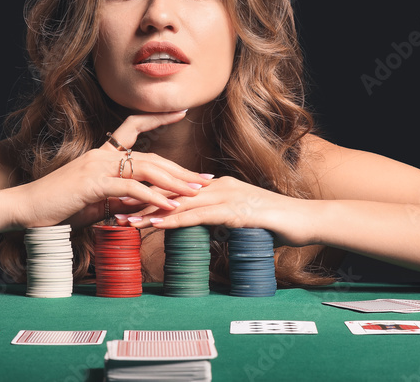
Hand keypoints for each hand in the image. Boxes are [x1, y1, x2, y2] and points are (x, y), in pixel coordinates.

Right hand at [15, 111, 211, 228]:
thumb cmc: (58, 207)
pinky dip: (154, 198)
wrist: (25, 210)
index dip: (157, 116)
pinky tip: (171, 208)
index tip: (182, 111)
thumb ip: (119, 198)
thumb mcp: (95, 201)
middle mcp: (101, 154)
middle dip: (181, 169)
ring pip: (146, 169)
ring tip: (196, 193)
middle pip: (151, 155)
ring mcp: (97, 166)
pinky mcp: (94, 182)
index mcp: (101, 154)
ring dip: (175, 183)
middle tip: (206, 178)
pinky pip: (132, 188)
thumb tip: (142, 201)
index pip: (133, 126)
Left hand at [117, 176, 315, 246]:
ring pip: (180, 202)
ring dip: (150, 210)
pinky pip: (200, 215)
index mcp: (218, 187)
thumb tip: (209, 233)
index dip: (149, 193)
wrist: (308, 221)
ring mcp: (228, 196)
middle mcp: (219, 186)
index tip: (124, 199)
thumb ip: (224, 223)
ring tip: (124, 218)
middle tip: (111, 204)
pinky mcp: (236, 210)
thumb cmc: (279, 224)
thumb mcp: (243, 222)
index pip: (176, 189)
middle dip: (140, 199)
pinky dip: (176, 219)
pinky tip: (157, 224)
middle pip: (171, 191)